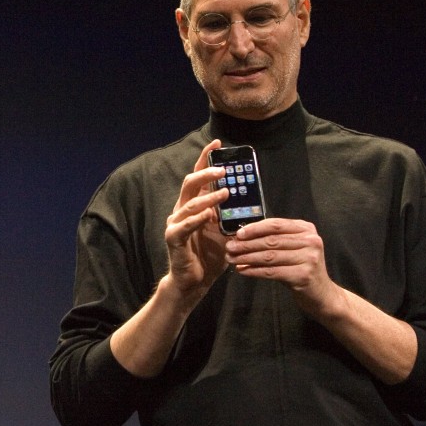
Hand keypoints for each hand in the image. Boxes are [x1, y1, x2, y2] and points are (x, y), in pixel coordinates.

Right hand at [162, 140, 229, 303]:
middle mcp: (181, 211)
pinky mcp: (173, 239)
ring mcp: (176, 224)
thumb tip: (251, 200)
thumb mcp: (225, 231)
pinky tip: (209, 216)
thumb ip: (232, 215)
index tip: (217, 143)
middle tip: (224, 170)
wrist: (194, 282)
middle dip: (206, 174)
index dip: (205, 159)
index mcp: (193, 205)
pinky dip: (197, 219)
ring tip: (226, 193)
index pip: (198, 177)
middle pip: (190, 184)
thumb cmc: (208, 255)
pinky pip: (184, 226)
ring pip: (189, 204)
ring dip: (208, 197)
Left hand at [223, 218, 340, 316]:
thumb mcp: (291, 249)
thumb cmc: (301, 268)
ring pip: (270, 256)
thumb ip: (273, 240)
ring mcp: (309, 258)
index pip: (276, 225)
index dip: (255, 229)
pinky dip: (254, 271)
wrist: (321, 294)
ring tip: (232, 259)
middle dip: (247, 244)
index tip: (238, 234)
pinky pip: (272, 271)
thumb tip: (241, 238)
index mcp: (306, 229)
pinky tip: (242, 270)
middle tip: (229, 248)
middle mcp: (310, 241)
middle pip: (271, 241)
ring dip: (246, 257)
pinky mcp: (303, 275)